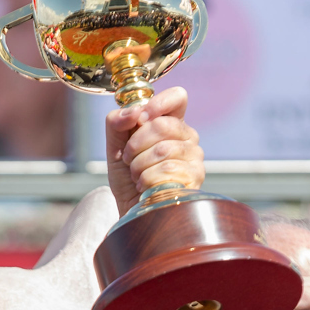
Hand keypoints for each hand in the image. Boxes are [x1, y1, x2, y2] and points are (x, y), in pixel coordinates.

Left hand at [105, 86, 203, 217]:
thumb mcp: (115, 147)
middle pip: (162, 124)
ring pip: (162, 149)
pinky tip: (145, 187)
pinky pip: (166, 170)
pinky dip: (146, 180)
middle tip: (129, 159)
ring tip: (137, 176)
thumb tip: (133, 111)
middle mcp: (187, 137)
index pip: (177, 98)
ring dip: (139, 166)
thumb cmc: (127, 179)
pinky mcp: (195, 177)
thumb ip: (117, 123)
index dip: (157, 103)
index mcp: (171, 124)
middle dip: (136, 144)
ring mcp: (195, 157)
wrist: (132, 211)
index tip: (140, 118)